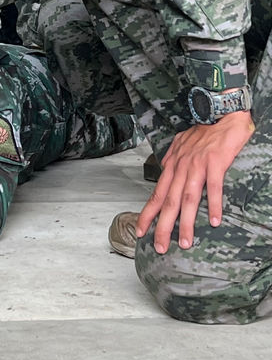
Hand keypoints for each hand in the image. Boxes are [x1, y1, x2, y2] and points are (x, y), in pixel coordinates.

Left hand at [136, 111, 254, 252]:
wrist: (221, 112)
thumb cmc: (203, 131)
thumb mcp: (180, 145)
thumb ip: (172, 160)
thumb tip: (164, 171)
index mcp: (172, 165)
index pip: (157, 194)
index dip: (147, 214)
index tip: (140, 231)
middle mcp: (181, 166)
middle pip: (169, 201)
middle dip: (162, 226)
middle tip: (160, 247)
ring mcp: (197, 165)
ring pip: (188, 198)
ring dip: (186, 222)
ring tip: (185, 241)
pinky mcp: (215, 162)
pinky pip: (214, 187)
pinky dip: (213, 205)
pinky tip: (214, 221)